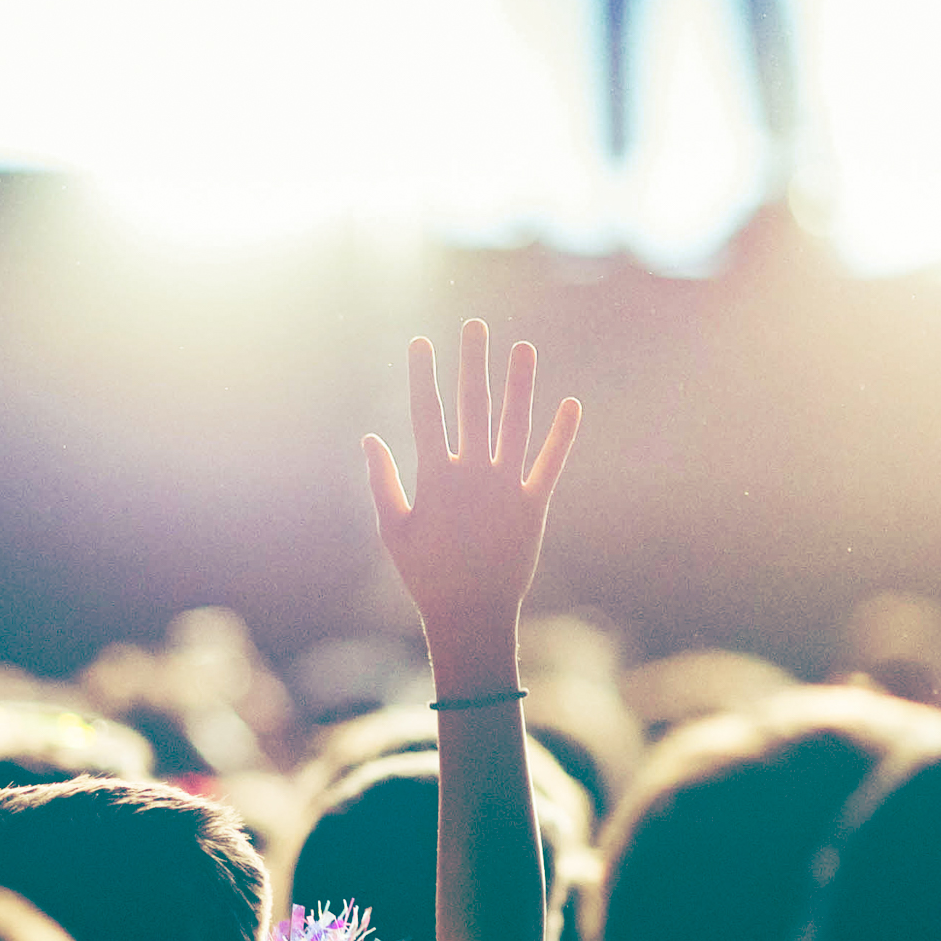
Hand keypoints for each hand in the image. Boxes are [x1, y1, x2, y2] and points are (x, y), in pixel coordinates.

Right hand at [363, 321, 580, 678]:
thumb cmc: (425, 575)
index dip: (422, 375)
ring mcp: (506, 488)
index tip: (420, 342)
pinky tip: (571, 404)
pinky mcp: (534, 507)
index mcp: (435, 478)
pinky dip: (562, 435)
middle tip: (475, 325)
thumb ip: (382, 482)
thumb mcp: (392, 530)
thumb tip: (369, 438)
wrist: (470, 614)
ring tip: (523, 348)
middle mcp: (472, 475)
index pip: (426, 413)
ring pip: (515, 424)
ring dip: (520, 384)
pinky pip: (550, 464)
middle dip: (473, 362)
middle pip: (472, 405)